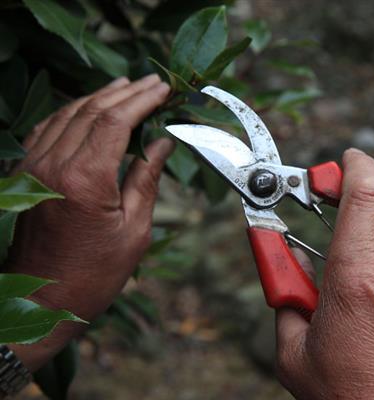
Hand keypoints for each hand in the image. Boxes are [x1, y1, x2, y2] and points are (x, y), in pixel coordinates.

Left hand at [4, 74, 172, 369]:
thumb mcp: (134, 229)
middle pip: (91, 111)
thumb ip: (145, 179)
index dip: (141, 100)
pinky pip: (47, 129)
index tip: (163, 88)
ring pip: (67, 115)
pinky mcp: (25, 175)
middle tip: (152, 82)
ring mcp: (33, 168)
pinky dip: (71, 112)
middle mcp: (53, 167)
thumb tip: (160, 144)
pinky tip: (87, 108)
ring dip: (98, 97)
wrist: (43, 299)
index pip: (115, 121)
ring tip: (125, 86)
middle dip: (125, 92)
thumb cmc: (94, 272)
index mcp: (84, 180)